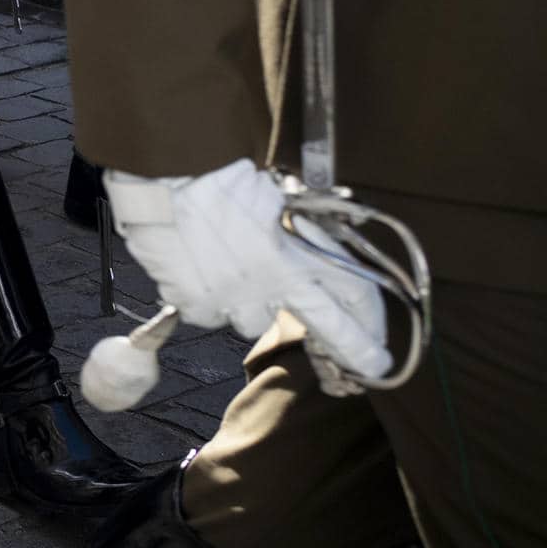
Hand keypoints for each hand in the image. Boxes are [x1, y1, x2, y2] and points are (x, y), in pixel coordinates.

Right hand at [105, 159, 391, 383]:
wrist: (166, 181)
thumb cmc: (221, 178)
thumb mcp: (275, 198)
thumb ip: (297, 230)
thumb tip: (314, 246)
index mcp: (300, 253)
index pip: (354, 296)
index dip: (371, 324)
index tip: (381, 347)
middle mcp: (272, 284)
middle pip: (326, 327)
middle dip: (353, 350)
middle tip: (366, 369)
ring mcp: (231, 299)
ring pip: (256, 319)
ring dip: (256, 304)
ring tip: (240, 274)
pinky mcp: (196, 306)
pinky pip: (211, 313)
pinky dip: (211, 298)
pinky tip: (202, 270)